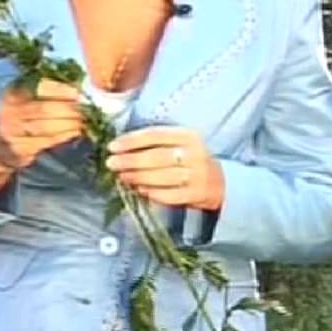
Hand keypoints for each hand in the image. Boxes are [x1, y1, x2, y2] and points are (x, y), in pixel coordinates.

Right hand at [0, 79, 84, 177]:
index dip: (60, 90)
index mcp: (12, 92)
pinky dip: (63, 137)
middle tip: (86, 109)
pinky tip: (75, 132)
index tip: (77, 93)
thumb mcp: (25, 97)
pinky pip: (46, 142)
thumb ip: (46, 89)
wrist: (0, 146)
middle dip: (68, 109)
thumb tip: (77, 87)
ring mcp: (12, 132)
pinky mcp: (19, 149)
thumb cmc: (21, 115)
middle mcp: (8, 111)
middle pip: (44, 109)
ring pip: (46, 127)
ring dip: (69, 124)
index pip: (38, 87)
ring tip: (83, 121)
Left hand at [105, 126, 223, 209]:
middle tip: (112, 163)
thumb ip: (156, 143)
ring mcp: (196, 175)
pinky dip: (152, 192)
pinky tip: (140, 189)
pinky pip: (169, 195)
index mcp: (188, 136)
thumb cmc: (191, 158)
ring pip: (161, 176)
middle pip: (156, 156)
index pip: (155, 135)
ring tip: (122, 176)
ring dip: (138, 177)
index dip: (132, 140)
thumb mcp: (180, 142)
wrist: (220, 181)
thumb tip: (123, 148)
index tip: (113, 146)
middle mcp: (194, 154)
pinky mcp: (196, 194)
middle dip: (130, 160)